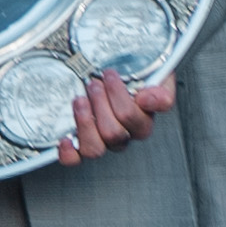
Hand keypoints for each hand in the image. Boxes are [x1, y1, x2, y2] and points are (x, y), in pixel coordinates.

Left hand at [58, 67, 174, 162]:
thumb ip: (161, 90)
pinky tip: (65, 139)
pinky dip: (69, 153)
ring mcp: (102, 141)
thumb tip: (147, 101)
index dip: (118, 96)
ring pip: (95, 149)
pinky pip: (75, 159)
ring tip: (80, 99)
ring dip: (84, 123)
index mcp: (142, 121)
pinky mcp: (82, 143)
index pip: (133, 118)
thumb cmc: (134, 72)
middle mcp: (123, 135)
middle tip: (94, 83)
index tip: (109, 73)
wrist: (112, 67)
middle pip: (113, 133)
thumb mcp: (156, 76)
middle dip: (99, 103)